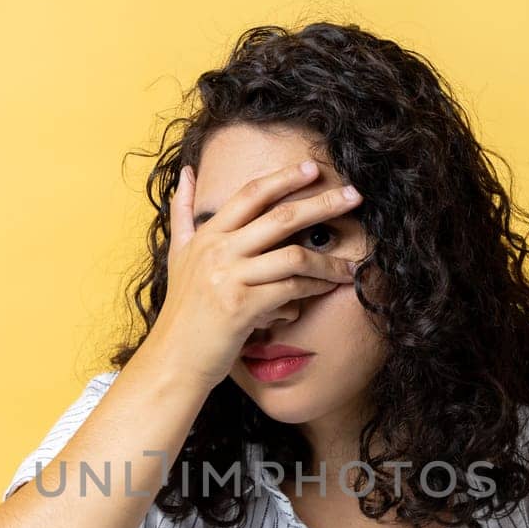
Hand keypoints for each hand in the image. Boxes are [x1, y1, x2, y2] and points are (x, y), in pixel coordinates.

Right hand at [136, 158, 363, 393]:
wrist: (173, 359)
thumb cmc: (183, 312)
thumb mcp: (178, 256)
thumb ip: (183, 213)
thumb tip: (188, 172)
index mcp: (207, 235)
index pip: (251, 194)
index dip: (284, 177)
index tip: (313, 168)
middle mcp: (217, 251)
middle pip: (280, 217)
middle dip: (322, 203)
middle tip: (355, 195)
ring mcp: (229, 278)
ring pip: (293, 257)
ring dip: (328, 262)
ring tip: (350, 267)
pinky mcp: (242, 307)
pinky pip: (290, 290)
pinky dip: (311, 290)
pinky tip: (326, 290)